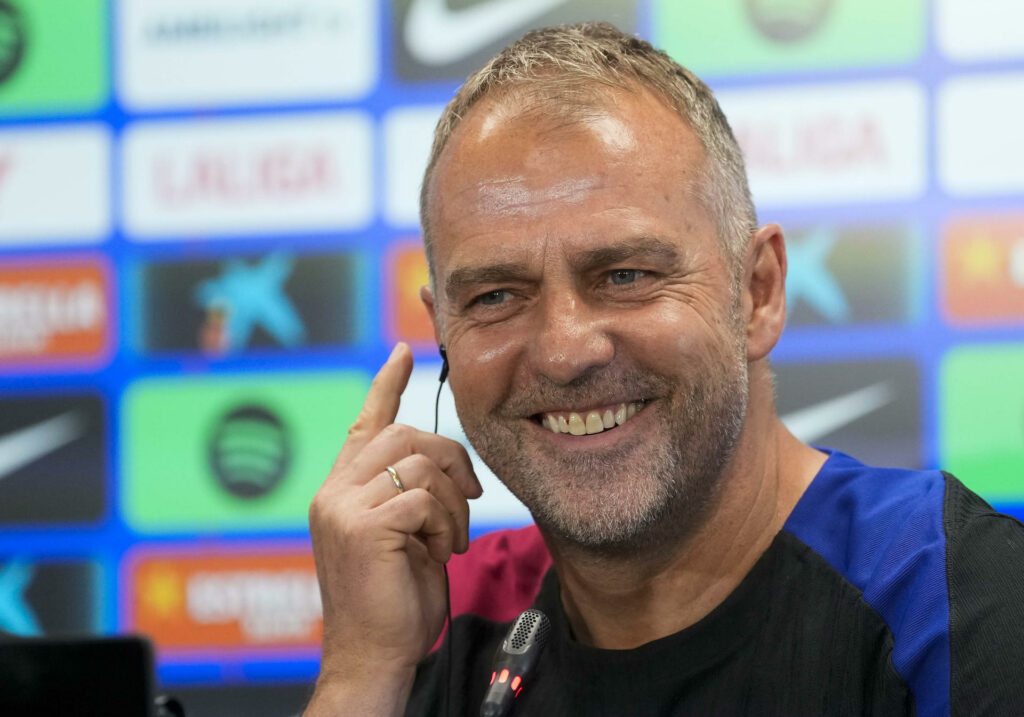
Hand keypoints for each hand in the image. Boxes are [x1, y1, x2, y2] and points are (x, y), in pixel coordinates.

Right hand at [305, 343, 481, 715]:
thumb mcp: (404, 534)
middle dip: (450, 460)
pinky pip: (424, 499)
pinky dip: (445, 525)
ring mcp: (342, 507)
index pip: (365, 422)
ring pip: (419, 463)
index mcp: (342, 489)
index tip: (402, 351)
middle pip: (405, 435)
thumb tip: (444, 462)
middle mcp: (334, 491)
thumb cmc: (395, 597)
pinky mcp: (361, 527)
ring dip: (452, 502)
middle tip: (469, 497)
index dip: (386, 385)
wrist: (375, 653)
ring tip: (448, 538)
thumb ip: (409, 493)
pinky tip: (438, 552)